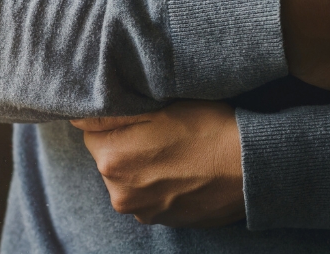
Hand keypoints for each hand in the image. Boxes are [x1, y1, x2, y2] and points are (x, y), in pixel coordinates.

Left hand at [70, 101, 244, 227]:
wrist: (252, 167)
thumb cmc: (207, 129)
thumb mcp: (158, 108)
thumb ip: (110, 113)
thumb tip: (77, 116)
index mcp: (111, 160)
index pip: (91, 131)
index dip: (115, 119)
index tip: (139, 114)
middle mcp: (120, 193)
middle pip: (109, 157)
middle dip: (126, 143)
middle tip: (161, 130)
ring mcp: (143, 211)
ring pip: (129, 177)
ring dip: (143, 165)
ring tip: (176, 151)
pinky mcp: (163, 221)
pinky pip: (149, 195)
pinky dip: (159, 183)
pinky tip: (183, 170)